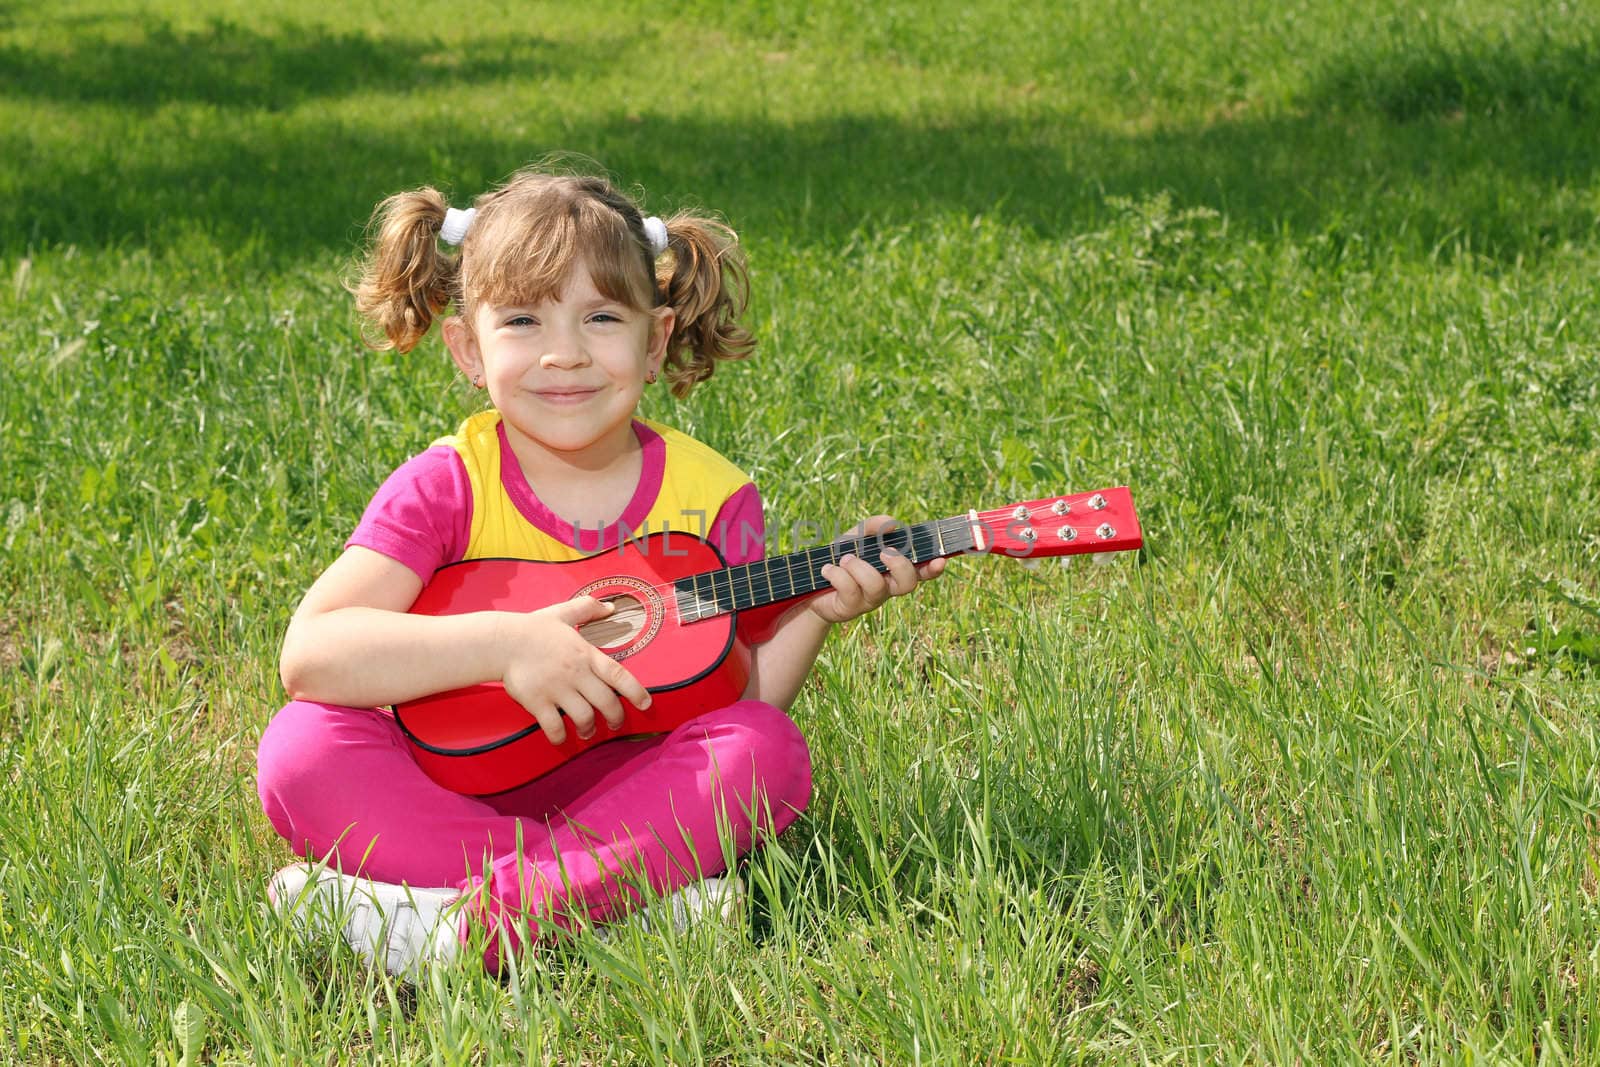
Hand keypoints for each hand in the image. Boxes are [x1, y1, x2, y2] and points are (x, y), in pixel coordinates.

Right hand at [499, 597, 650, 745]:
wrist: (501, 642)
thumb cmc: (533, 629)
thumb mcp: (564, 613)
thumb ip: (588, 609)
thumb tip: (611, 607)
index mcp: (586, 654)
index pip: (619, 675)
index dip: (636, 692)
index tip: (646, 704)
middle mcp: (576, 674)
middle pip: (606, 702)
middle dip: (615, 718)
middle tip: (614, 724)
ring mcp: (557, 689)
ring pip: (584, 717)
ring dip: (589, 729)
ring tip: (587, 732)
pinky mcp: (538, 702)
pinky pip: (555, 727)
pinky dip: (560, 737)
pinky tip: (561, 737)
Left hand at [808, 515, 945, 625]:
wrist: (809, 581)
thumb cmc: (839, 558)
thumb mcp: (854, 538)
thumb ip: (873, 527)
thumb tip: (893, 524)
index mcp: (892, 569)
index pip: (921, 571)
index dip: (933, 568)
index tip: (940, 560)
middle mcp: (886, 587)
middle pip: (907, 584)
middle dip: (898, 565)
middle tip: (883, 553)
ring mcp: (869, 600)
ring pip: (876, 585)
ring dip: (859, 567)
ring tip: (844, 559)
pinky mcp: (850, 609)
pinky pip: (850, 590)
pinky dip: (837, 574)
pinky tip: (828, 570)